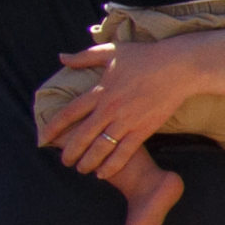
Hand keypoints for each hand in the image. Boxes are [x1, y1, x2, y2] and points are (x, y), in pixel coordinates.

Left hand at [38, 37, 211, 175]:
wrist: (179, 68)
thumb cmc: (146, 56)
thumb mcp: (111, 51)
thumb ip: (84, 57)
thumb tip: (61, 57)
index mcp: (99, 90)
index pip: (69, 113)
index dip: (54, 127)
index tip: (44, 138)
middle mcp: (109, 109)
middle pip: (82, 136)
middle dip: (70, 152)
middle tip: (64, 162)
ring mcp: (126, 121)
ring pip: (100, 148)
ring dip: (88, 162)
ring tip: (81, 169)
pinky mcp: (143, 129)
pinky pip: (123, 152)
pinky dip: (111, 165)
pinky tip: (103, 174)